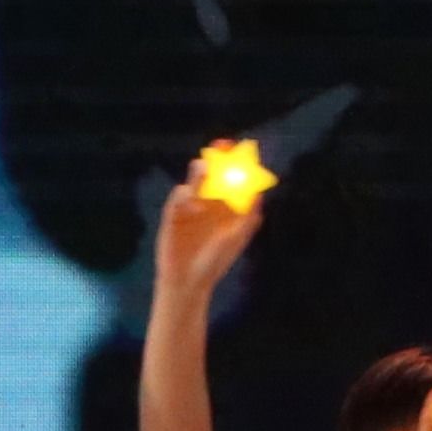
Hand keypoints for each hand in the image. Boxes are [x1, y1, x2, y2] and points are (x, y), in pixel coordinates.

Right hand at [155, 160, 261, 306]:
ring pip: (193, 183)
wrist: (188, 282)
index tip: (241, 150)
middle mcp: (207, 203)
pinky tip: (193, 202)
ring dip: (198, 173)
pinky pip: (177, 199)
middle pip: (211, 175)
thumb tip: (259, 193)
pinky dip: (184, 196)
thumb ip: (247, 219)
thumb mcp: (235, 240)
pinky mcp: (172, 216)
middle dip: (215, 159)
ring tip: (204, 167)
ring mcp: (188, 208)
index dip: (235, 164)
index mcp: (224, 207)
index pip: (230, 179)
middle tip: (220, 147)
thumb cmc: (214, 263)